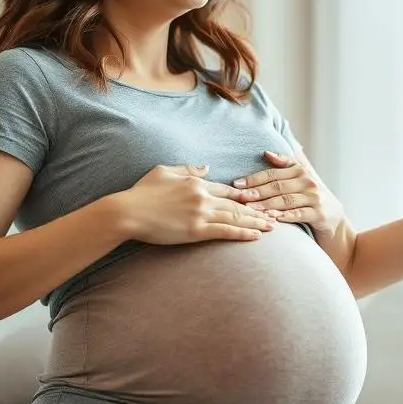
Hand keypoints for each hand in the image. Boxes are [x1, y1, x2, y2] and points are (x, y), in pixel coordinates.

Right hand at [117, 164, 276, 244]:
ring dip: (255, 222)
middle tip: (274, 213)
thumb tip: (206, 167)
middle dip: (257, 209)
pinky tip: (255, 236)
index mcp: (195, 182)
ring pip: (235, 217)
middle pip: (236, 203)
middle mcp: (202, 196)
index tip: (257, 199)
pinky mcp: (196, 230)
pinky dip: (242, 233)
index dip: (243, 195)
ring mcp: (200, 213)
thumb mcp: (164, 171)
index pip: (225, 189)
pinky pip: (225, 232)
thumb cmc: (141, 192)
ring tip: (271, 226)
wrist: (128, 211)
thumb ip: (187, 169)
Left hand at [233, 151, 345, 234]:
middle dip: (256, 192)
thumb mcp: (300, 178)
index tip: (237, 183)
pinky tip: (273, 219)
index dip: (254, 178)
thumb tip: (266, 152)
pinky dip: (286, 216)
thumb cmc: (310, 197)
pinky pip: (299, 214)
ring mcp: (314, 198)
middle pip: (277, 186)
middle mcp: (308, 181)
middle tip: (240, 196)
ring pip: (286, 200)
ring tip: (251, 209)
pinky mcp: (319, 213)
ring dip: (266, 205)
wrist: (334, 219)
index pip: (273, 173)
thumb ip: (285, 165)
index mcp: (300, 170)